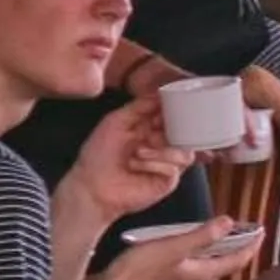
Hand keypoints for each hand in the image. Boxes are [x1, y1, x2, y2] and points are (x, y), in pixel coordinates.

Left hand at [55, 93, 197, 228]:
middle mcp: (163, 145)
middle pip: (187, 133)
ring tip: (138, 153)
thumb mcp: (116, 121)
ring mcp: (168, 163)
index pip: (174, 116)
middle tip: (151, 135)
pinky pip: (175, 167)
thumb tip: (160, 93)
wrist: (92, 186)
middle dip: (172, 132)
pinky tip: (137, 167)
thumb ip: (139, 106)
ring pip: (185, 151)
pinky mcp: (169, 180)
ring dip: (160, 150)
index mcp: (152, 129)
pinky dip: (155, 164)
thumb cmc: (99, 155)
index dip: (176, 111)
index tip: (173, 107)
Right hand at [97, 219, 244, 279]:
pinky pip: (191, 269)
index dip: (252, 245)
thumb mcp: (174, 246)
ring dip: (217, 251)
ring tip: (218, 234)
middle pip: (225, 264)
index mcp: (203, 274)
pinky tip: (187, 248)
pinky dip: (197, 256)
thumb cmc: (141, 269)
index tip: (262, 230)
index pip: (238, 260)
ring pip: (207, 267)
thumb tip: (230, 222)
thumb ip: (202, 235)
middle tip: (242, 229)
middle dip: (236, 247)